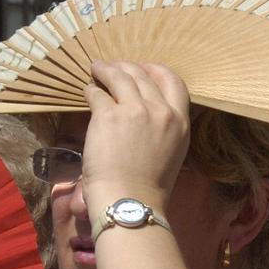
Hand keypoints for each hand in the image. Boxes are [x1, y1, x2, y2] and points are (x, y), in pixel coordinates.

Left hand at [82, 61, 190, 216]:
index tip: (142, 68)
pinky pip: (97, 93)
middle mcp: (161, 111)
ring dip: (106, 70)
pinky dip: (91, 89)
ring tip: (96, 69)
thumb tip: (144, 111)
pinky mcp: (108, 115)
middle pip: (143, 74)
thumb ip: (164, 127)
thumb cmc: (148, 186)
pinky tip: (88, 91)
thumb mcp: (171, 152)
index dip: (155, 70)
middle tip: (113, 68)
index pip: (173, 81)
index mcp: (180, 122)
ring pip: (120, 76)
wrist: (130, 201)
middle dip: (126, 67)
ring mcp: (135, 110)